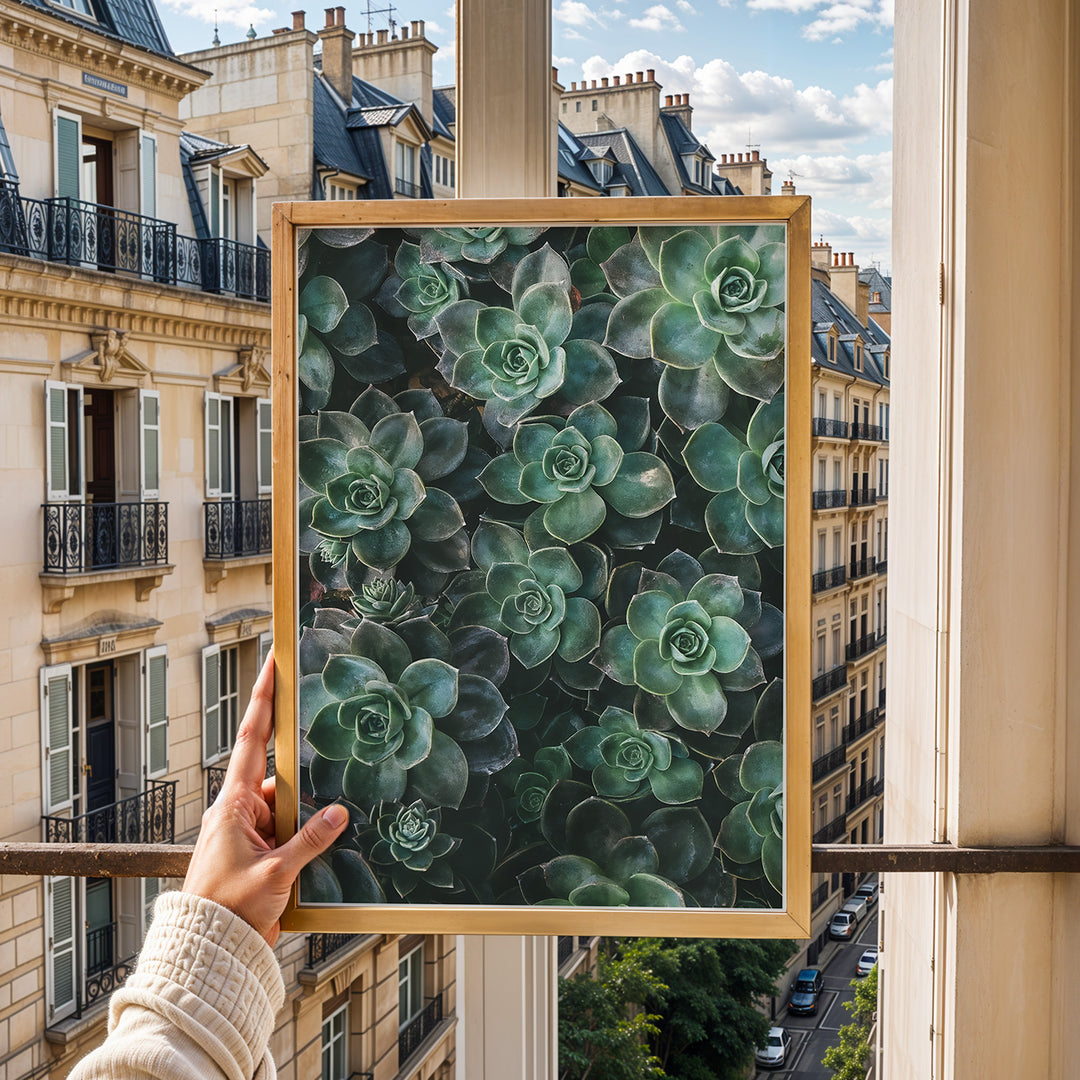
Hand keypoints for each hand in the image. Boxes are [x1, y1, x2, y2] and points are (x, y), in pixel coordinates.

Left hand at [183, 649, 348, 944]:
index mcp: (233, 803)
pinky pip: (288, 829)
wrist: (208, 950)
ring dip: (307, 814)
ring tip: (319, 830)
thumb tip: (339, 812)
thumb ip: (310, 840)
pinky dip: (306, 835)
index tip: (274, 662)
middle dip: (305, 768)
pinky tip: (323, 846)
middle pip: (279, 772)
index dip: (264, 698)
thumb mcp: (275, 873)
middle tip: (327, 740)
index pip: (253, 738)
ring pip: (287, 804)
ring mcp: (247, 831)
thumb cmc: (228, 910)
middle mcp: (238, 810)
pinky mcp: (257, 852)